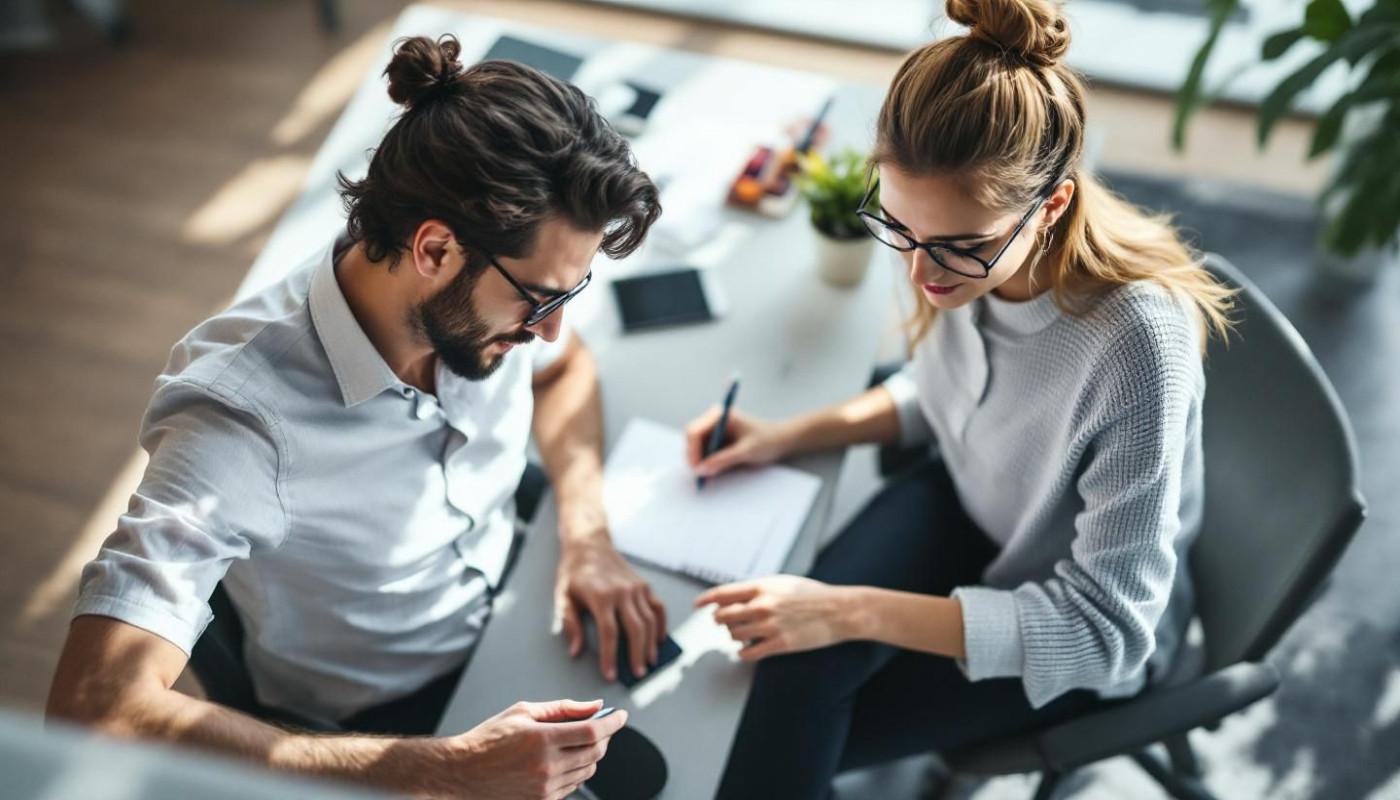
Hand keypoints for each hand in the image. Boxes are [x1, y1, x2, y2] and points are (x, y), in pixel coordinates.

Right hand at [439, 699, 625, 799]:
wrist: (460, 772)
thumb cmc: (489, 738)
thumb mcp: (523, 712)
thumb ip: (563, 709)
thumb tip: (595, 706)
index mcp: (542, 739)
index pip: (593, 731)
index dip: (613, 722)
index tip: (622, 716)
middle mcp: (546, 767)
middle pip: (595, 752)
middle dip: (604, 737)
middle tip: (601, 726)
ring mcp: (544, 789)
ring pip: (587, 771)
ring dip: (591, 755)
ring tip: (578, 743)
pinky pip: (572, 788)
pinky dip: (575, 773)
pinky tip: (563, 762)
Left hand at [556, 537, 667, 680]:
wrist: (589, 544)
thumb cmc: (573, 573)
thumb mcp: (563, 597)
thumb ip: (571, 624)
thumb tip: (575, 651)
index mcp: (600, 595)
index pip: (610, 633)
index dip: (610, 656)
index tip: (610, 675)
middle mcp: (622, 591)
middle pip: (635, 629)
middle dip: (637, 654)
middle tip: (638, 674)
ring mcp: (636, 587)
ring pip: (650, 620)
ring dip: (651, 644)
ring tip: (649, 662)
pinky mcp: (644, 585)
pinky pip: (658, 607)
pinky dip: (661, 624)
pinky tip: (659, 639)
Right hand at [684, 407, 792, 479]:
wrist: (780, 440)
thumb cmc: (767, 440)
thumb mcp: (746, 451)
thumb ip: (723, 460)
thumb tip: (702, 470)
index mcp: (719, 415)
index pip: (694, 431)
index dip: (692, 450)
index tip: (697, 468)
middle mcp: (713, 420)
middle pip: (692, 440)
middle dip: (695, 458)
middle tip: (701, 477)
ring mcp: (714, 431)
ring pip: (696, 449)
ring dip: (700, 463)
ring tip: (708, 478)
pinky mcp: (717, 441)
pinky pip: (704, 453)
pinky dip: (706, 464)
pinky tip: (712, 474)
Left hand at [695, 575, 855, 660]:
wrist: (839, 610)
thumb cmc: (812, 594)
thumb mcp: (782, 583)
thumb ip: (758, 589)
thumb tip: (736, 596)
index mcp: (761, 587)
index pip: (722, 593)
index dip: (706, 600)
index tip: (697, 605)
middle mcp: (761, 606)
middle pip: (723, 617)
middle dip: (720, 621)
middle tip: (723, 623)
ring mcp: (769, 626)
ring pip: (734, 635)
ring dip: (734, 636)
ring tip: (742, 634)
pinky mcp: (779, 644)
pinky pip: (749, 653)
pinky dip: (743, 652)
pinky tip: (747, 650)